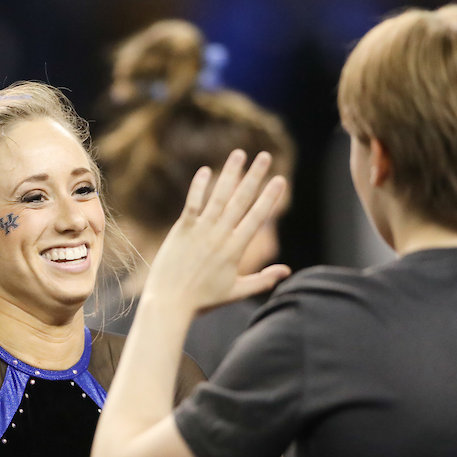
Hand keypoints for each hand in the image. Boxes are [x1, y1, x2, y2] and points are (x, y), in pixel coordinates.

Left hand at [143, 150, 290, 314]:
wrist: (169, 302)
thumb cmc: (203, 300)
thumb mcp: (236, 292)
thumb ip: (262, 280)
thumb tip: (287, 270)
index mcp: (235, 250)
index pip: (257, 218)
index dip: (269, 198)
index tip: (280, 180)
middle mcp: (220, 236)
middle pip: (241, 201)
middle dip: (254, 176)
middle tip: (265, 156)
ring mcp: (200, 231)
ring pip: (218, 196)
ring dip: (229, 173)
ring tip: (239, 154)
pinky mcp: (182, 229)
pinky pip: (193, 203)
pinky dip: (199, 187)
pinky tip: (206, 170)